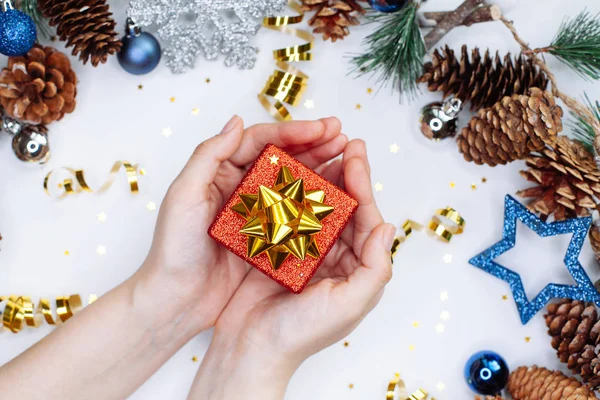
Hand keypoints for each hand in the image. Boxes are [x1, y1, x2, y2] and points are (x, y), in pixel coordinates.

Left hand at [133, 116, 349, 335]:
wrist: (177, 300)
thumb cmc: (173, 250)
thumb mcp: (183, 196)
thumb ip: (208, 156)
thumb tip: (237, 122)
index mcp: (219, 172)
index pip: (259, 142)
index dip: (291, 132)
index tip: (320, 129)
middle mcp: (240, 188)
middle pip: (281, 158)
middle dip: (313, 144)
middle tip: (342, 136)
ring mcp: (256, 212)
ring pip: (292, 182)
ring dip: (319, 168)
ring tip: (346, 157)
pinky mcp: (266, 237)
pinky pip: (294, 213)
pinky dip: (314, 202)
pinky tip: (334, 196)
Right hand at [189, 139, 395, 398]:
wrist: (251, 349)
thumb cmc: (301, 334)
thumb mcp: (350, 304)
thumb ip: (375, 267)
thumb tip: (388, 225)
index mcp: (354, 267)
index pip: (365, 218)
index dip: (363, 185)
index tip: (356, 155)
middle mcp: (333, 256)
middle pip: (343, 206)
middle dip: (346, 173)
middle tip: (345, 141)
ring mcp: (304, 250)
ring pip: (315, 205)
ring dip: (318, 177)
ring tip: (320, 148)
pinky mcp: (276, 248)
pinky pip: (287, 214)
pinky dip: (288, 193)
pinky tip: (287, 172)